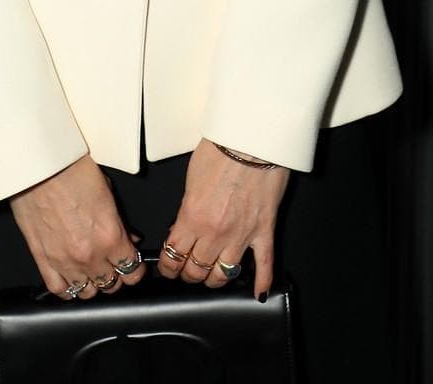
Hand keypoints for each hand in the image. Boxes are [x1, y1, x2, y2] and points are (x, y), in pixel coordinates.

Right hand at [9, 154, 146, 300]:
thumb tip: (129, 238)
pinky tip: (71, 279)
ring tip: (92, 270)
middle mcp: (89, 254)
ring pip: (87, 292)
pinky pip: (59, 289)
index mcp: (110, 235)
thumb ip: (120, 222)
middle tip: (112, 263)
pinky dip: (67, 288)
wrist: (40, 165)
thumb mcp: (107, 191)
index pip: (132, 270)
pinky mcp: (43, 259)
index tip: (133, 265)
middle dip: (115, 275)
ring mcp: (65, 261)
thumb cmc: (72, 169)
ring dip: (92, 282)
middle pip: (111, 284)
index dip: (135, 268)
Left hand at [157, 138, 290, 299]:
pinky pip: (264, 264)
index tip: (167, 267)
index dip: (168, 266)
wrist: (253, 139)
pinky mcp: (265, 230)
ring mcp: (242, 235)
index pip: (173, 255)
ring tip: (211, 276)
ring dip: (215, 278)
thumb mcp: (191, 178)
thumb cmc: (222, 148)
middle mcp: (215, 232)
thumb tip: (185, 223)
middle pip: (196, 270)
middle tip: (186, 271)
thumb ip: (187, 206)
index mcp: (192, 217)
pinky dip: (262, 282)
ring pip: (224, 274)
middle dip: (188, 274)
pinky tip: (258, 293)